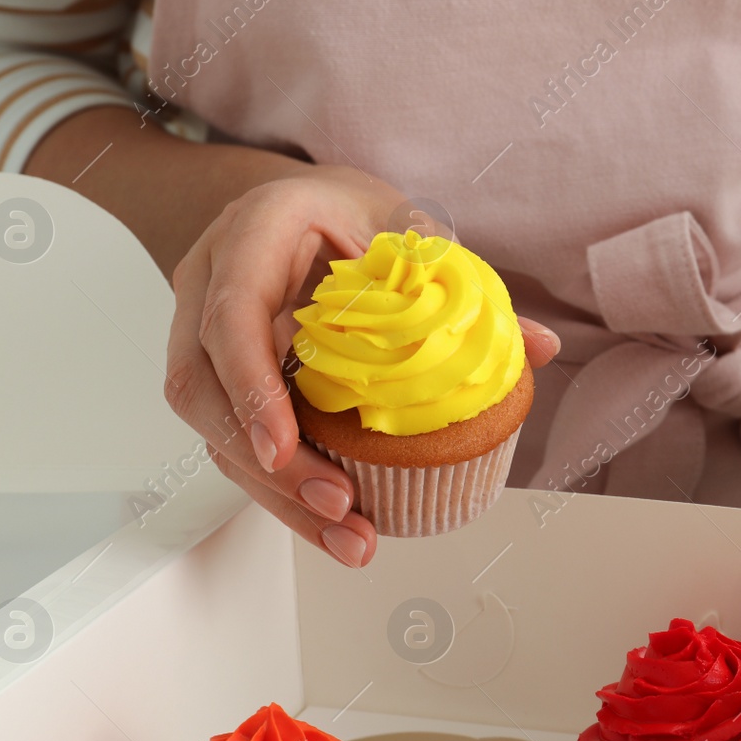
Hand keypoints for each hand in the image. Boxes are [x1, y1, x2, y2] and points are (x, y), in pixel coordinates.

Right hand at [164, 166, 559, 566]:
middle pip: (202, 388)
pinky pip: (234, 440)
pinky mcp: (219, 378)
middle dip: (268, 462)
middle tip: (336, 504)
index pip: (230, 314)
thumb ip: (464, 281)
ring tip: (347, 535)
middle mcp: (211, 283)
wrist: (303, 204)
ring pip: (211, 427)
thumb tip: (538, 345)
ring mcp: (202, 334)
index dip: (249, 384)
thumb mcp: (409, 227)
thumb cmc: (351, 212)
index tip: (281, 447)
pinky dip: (282, 490)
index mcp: (255, 232)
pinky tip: (332, 524)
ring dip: (276, 493)